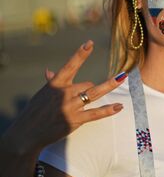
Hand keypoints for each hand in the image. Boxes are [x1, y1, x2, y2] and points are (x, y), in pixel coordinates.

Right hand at [2, 40, 125, 155]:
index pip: (70, 66)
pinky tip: (119, 106)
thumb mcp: (42, 95)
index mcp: (55, 85)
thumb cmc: (35, 112)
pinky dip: (108, 110)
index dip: (80, 54)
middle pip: (87, 84)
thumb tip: (50, 71)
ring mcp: (70, 107)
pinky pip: (95, 113)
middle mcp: (63, 93)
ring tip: (122, 78)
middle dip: (90, 89)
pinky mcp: (75, 120)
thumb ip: (51, 82)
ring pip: (94, 93)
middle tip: (81, 98)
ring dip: (109, 86)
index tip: (90, 43)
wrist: (27, 133)